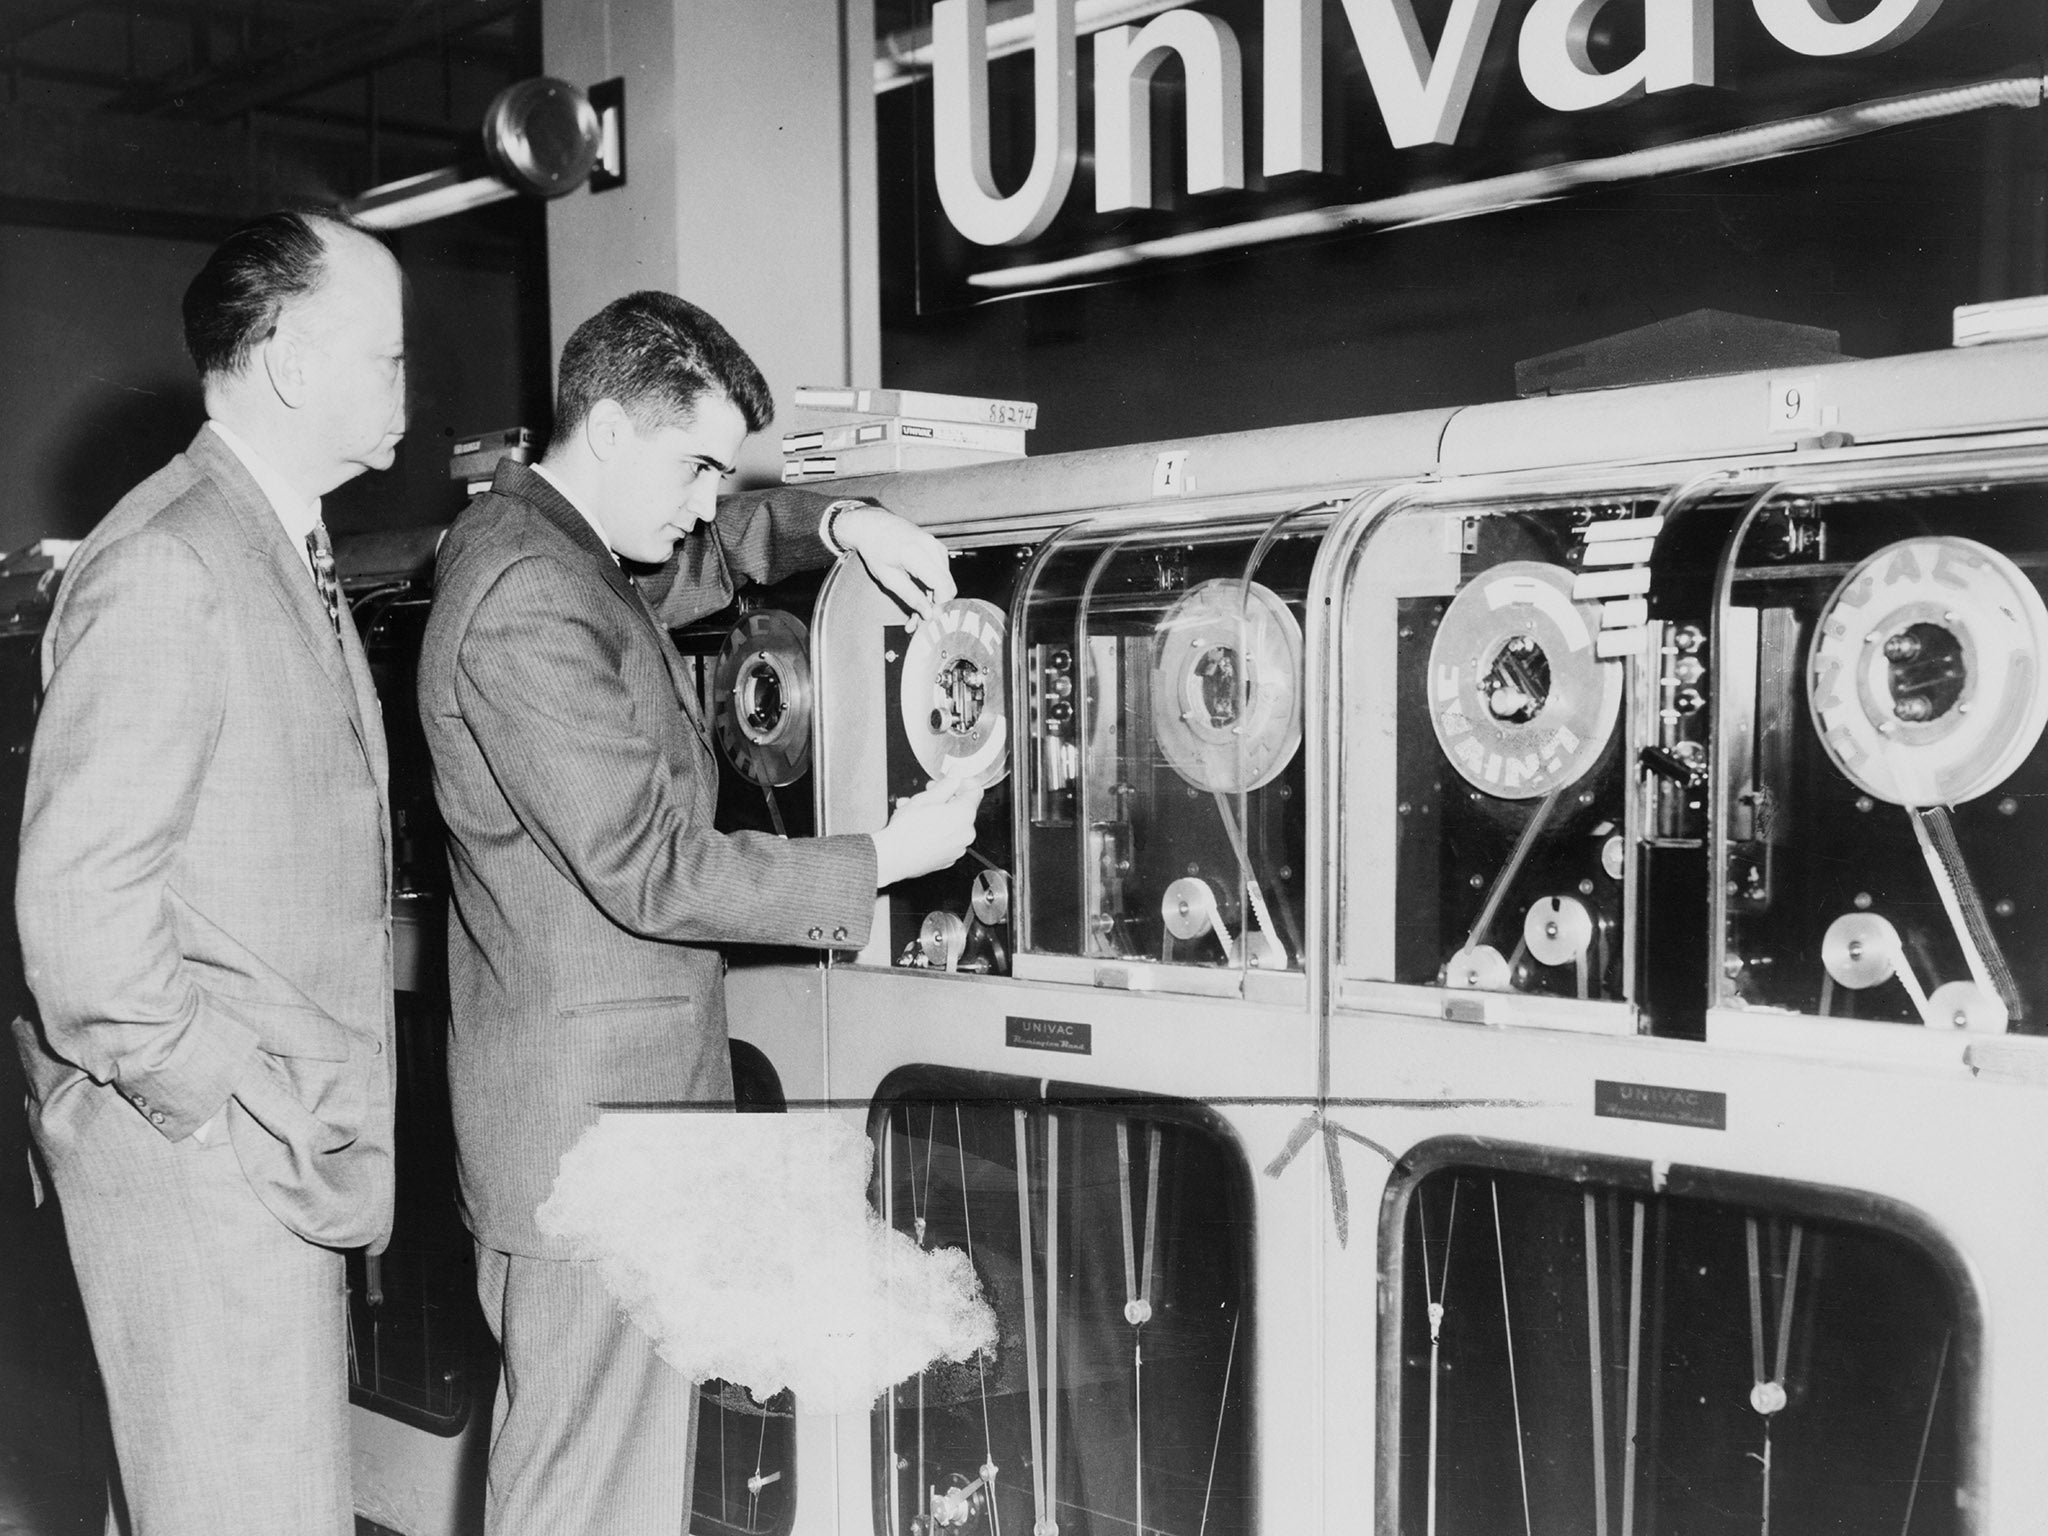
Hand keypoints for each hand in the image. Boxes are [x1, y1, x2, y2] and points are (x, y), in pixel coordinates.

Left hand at [835, 503, 955, 625]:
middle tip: (919, 620)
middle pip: (948, 586)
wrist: (873, 526)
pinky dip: (933, 587)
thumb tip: (928, 613)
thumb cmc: (876, 549)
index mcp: (916, 553)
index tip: (929, 620)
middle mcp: (931, 547)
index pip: (942, 586)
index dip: (940, 606)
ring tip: (915, 611)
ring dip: (934, 598)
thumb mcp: (888, 578)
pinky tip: (920, 596)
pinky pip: (942, 573)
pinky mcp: (938, 549)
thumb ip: (910, 596)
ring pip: (946, 582)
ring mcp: (937, 546)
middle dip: (937, 606)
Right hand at [871, 771, 981, 887]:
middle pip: (962, 809)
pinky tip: (918, 827)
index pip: (975, 792)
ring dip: (937, 814)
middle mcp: (966, 833)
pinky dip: (936, 832)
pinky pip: (946, 840)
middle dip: (945, 799)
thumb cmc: (907, 830)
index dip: (962, 783)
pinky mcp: (947, 859)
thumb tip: (956, 775)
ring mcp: (957, 849)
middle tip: (928, 794)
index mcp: (965, 815)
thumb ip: (946, 784)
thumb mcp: (926, 798)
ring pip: (952, 824)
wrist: (893, 857)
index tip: (951, 781)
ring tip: (914, 810)